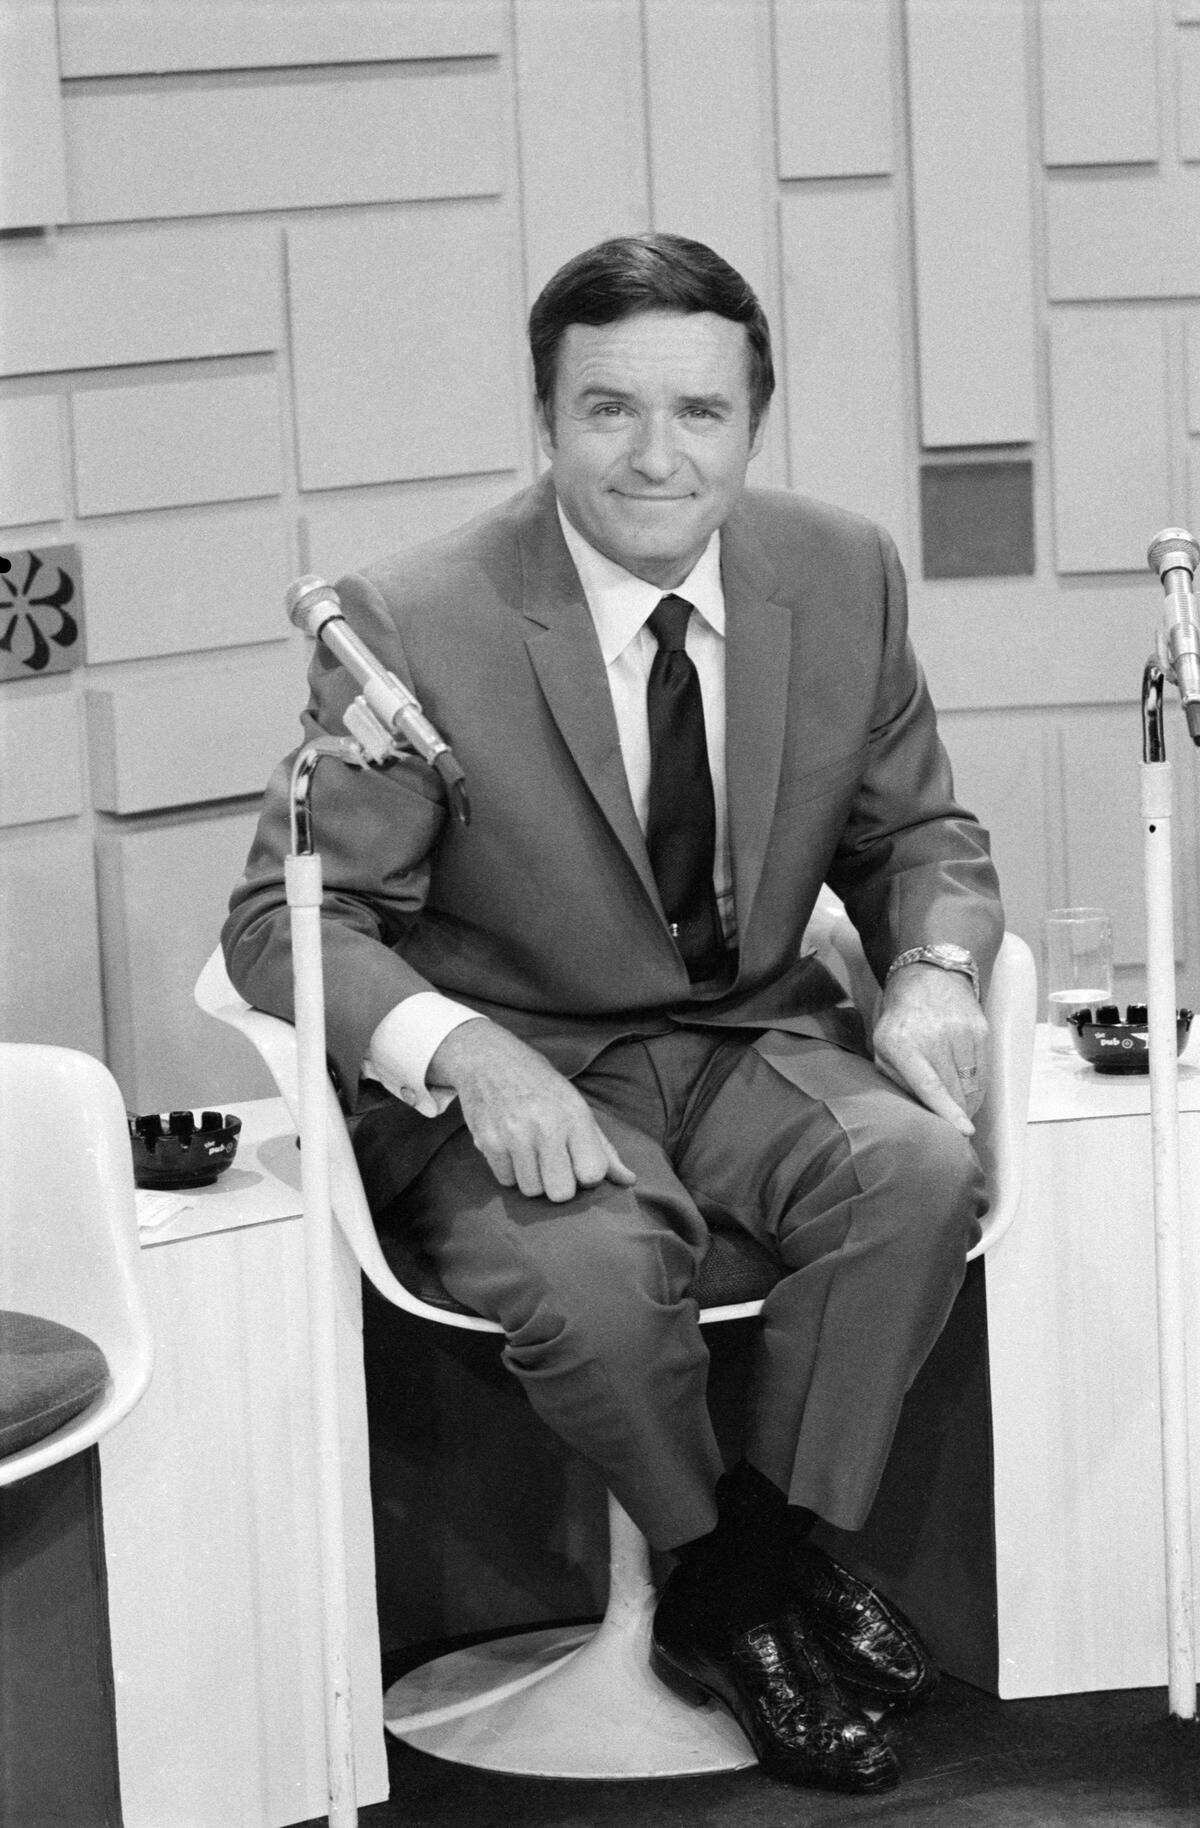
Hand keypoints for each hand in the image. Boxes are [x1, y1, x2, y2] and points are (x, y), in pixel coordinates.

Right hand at [428, 1019, 636, 1202]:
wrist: (489, 1060)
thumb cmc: (540, 1085)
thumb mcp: (576, 1106)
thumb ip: (603, 1147)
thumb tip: (629, 1180)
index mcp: (574, 1116)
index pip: (592, 1173)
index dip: (587, 1175)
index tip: (579, 1163)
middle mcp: (545, 1126)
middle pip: (561, 1193)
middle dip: (560, 1184)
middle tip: (554, 1164)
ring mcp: (514, 1135)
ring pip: (532, 1191)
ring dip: (534, 1178)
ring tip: (531, 1153)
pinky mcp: (487, 1142)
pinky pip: (507, 1182)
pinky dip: (511, 1172)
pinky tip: (512, 1149)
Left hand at [871, 965, 988, 1136]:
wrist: (927, 975)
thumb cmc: (900, 1020)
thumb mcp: (882, 1046)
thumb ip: (896, 1078)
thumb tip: (920, 1111)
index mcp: (903, 1045)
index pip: (930, 1086)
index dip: (948, 1111)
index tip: (964, 1130)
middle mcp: (934, 1037)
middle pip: (956, 1090)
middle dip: (957, 1112)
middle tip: (953, 1123)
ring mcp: (961, 1032)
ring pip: (973, 1084)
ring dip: (968, 1101)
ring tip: (958, 1101)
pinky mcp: (981, 1029)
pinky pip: (984, 1071)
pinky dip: (977, 1084)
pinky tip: (966, 1083)